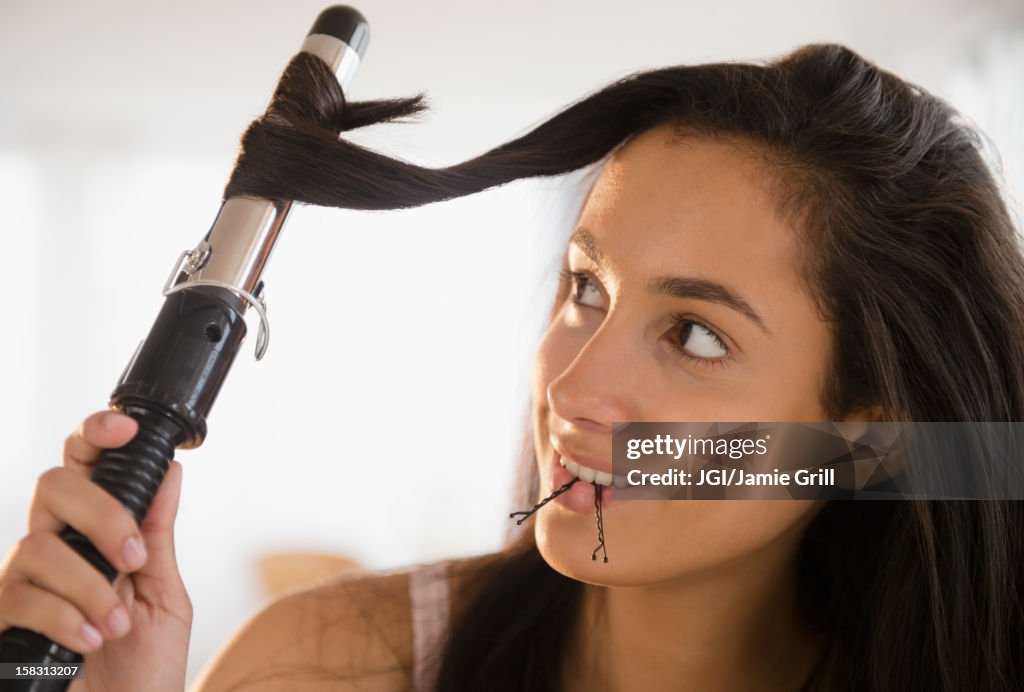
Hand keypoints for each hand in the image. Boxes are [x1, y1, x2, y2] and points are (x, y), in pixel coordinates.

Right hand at [0, 411, 191, 691]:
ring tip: (116, 624)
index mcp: (96, 533)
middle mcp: (55, 547)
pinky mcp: (5, 620)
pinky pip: (20, 596)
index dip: (96, 436)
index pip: (83, 466)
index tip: (126, 429)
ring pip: (39, 545)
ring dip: (89, 586)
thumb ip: (158, 536)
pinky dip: (63, 617)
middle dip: (102, 516)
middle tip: (132, 559)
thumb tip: (170, 472)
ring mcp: (25, 583)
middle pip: (54, 487)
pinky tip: (87, 641)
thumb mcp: (163, 595)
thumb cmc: (144, 665)